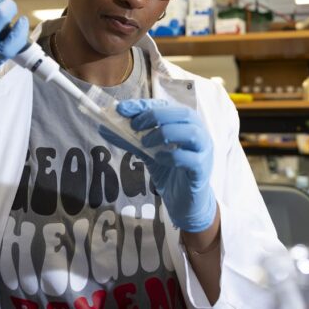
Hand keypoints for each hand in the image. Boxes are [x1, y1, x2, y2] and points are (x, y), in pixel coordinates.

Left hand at [101, 99, 216, 232]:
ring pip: (191, 132)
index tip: (121, 109)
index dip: (144, 105)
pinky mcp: (201, 170)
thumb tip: (105, 127)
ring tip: (145, 143)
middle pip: (183, 113)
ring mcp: (203, 151)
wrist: (184, 202)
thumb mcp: (148, 152)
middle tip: (134, 126)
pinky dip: (172, 156)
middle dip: (156, 115)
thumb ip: (131, 139)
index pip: (166, 105)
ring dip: (165, 133)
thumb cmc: (169, 172)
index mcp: (185, 124)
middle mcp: (199, 133)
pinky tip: (159, 159)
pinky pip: (190, 159)